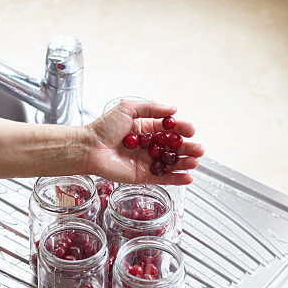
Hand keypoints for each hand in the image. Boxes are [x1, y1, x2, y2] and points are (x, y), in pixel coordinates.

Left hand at [84, 100, 204, 184]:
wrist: (89, 147)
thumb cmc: (104, 127)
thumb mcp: (128, 109)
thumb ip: (151, 108)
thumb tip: (173, 109)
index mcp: (146, 128)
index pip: (169, 129)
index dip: (181, 130)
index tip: (191, 130)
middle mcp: (148, 145)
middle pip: (173, 148)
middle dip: (187, 148)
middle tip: (199, 149)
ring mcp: (146, 162)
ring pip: (170, 163)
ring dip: (185, 163)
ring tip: (195, 162)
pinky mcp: (142, 176)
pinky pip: (162, 178)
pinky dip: (176, 179)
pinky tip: (188, 177)